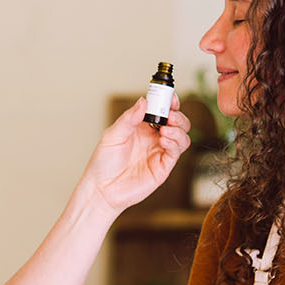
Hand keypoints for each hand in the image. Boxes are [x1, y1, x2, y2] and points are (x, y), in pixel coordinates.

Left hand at [80, 95, 191, 213]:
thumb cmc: (104, 162)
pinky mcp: (163, 167)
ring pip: (182, 136)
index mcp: (142, 127)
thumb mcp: (113, 134)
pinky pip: (176, 152)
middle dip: (178, 115)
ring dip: (179, 129)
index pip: (161, 110)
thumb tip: (143, 101)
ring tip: (166, 129)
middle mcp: (153, 138)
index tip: (170, 96)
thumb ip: (129, 118)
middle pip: (177, 122)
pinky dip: (174, 143)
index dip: (168, 102)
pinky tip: (163, 140)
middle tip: (170, 115)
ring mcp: (159, 152)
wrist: (102, 188)